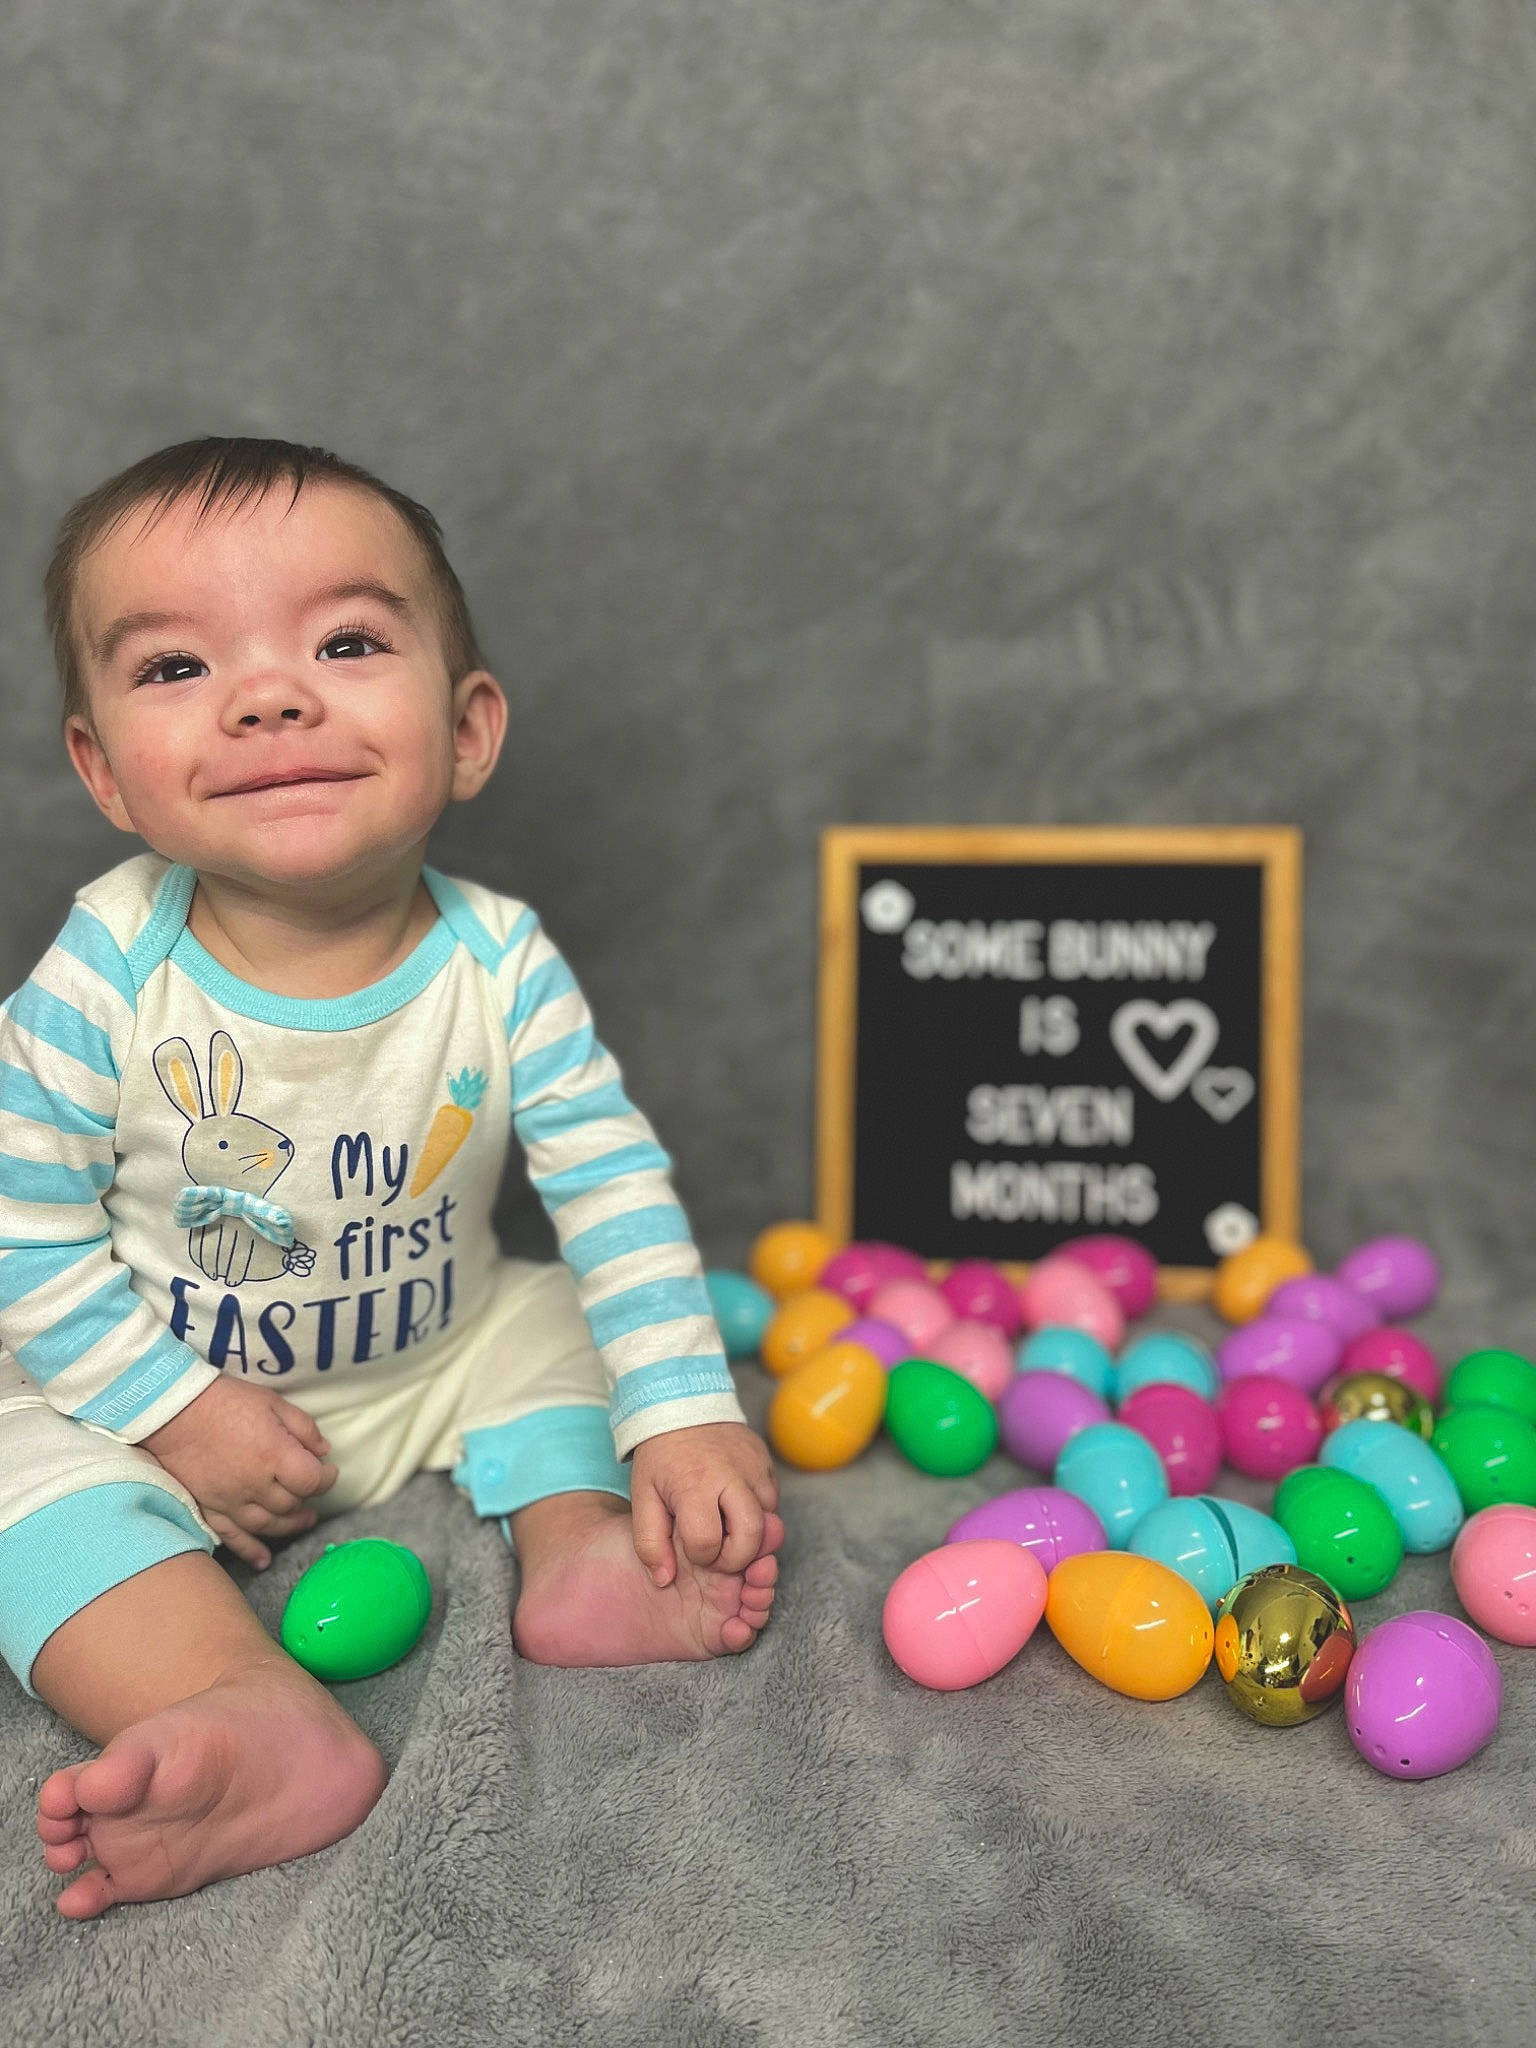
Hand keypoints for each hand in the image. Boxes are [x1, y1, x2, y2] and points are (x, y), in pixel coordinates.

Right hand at [142, 1375, 337, 1569]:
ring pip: (267, 1525)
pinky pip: (232, 1537)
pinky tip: (263, 1561)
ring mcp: (230, 1500)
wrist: (173, 1411)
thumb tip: (323, 1451)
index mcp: (274, 1455)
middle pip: (291, 1505)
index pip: (311, 1481)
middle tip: (312, 1494)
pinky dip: (250, 1551)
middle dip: (307, 1500)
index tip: (327, 1471)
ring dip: (288, 1526)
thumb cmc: (226, 1401)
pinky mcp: (209, 1508)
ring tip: (301, 1520)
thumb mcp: (273, 1403)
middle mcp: (254, 1484)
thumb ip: (303, 1428)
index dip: (326, 1478)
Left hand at [629, 1421, 779, 1584]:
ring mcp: (754, 1468)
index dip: (701, 1556)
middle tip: (719, 1550)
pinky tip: (734, 1506)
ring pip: (769, 1520)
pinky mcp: (767, 1462)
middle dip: (738, 1557)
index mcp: (694, 1486)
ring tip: (726, 1525)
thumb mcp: (643, 1496)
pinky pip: (773, 1500)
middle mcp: (731, 1476)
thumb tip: (663, 1580)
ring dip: (750, 1533)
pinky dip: (758, 1512)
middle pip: (752, 1535)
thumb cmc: (661, 1456)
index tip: (692, 1546)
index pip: (708, 1543)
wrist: (683, 1403)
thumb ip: (649, 1542)